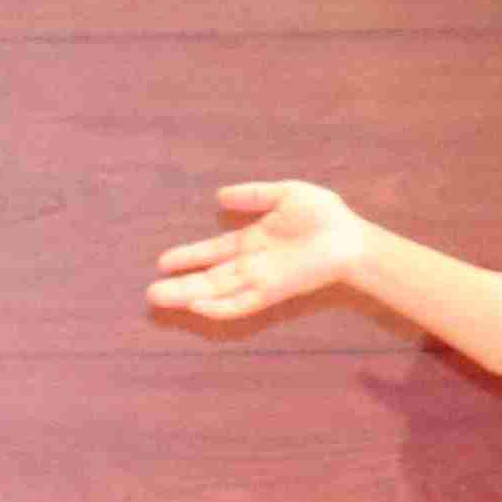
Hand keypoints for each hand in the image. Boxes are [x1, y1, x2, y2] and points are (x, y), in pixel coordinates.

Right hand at [149, 179, 370, 325]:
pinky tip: (197, 305)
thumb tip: (220, 196)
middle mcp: (251, 264)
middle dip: (180, 285)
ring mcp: (260, 280)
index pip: (213, 252)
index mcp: (253, 241)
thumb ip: (254, 195)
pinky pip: (240, 304)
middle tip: (150, 292)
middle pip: (209, 278)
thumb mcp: (286, 194)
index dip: (189, 256)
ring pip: (217, 293)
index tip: (162, 261)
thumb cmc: (325, 216)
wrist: (351, 238)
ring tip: (161, 298)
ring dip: (189, 297)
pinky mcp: (272, 292)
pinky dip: (218, 307)